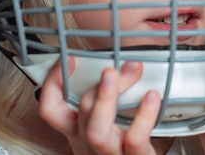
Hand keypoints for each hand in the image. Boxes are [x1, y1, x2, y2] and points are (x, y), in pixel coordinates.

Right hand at [38, 58, 161, 154]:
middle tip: (111, 68)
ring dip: (108, 98)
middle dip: (96, 85)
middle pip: (81, 112)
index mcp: (79, 129)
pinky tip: (152, 97)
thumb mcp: (109, 120)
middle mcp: (89, 141)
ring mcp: (109, 152)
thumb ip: (109, 93)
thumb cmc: (127, 145)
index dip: (53, 82)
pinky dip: (144, 116)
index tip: (69, 59)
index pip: (51, 108)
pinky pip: (134, 140)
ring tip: (129, 73)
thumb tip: (123, 59)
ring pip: (97, 130)